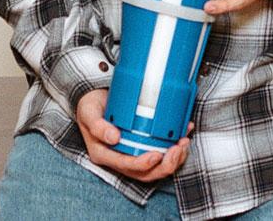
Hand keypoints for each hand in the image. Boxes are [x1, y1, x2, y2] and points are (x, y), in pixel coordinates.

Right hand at [74, 89, 191, 181]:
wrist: (94, 99)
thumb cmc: (90, 106)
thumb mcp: (88, 112)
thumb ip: (98, 125)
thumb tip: (113, 138)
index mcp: (105, 154)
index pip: (126, 166)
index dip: (143, 164)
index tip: (157, 155)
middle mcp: (119, 158)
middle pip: (145, 173)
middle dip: (166, 165)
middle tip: (178, 148)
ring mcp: (131, 153)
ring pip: (156, 167)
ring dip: (174, 159)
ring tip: (184, 143)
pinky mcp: (141, 146)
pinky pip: (160, 153)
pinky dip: (175, 148)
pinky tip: (184, 134)